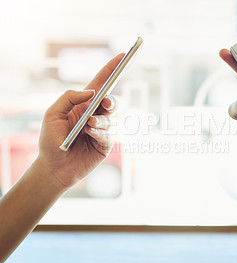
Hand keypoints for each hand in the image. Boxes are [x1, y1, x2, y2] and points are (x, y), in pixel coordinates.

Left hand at [36, 54, 122, 187]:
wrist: (55, 168)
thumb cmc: (51, 140)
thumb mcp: (52, 114)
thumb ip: (69, 98)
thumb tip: (92, 92)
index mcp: (83, 104)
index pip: (101, 83)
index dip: (111, 69)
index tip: (122, 56)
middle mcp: (95, 115)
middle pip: (111, 101)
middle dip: (110, 101)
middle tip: (104, 104)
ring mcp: (102, 130)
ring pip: (110, 118)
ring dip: (100, 121)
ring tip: (88, 126)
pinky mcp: (105, 144)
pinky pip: (108, 134)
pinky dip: (99, 133)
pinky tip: (89, 135)